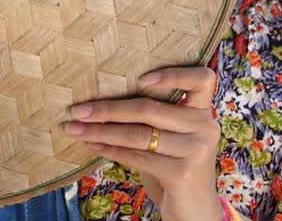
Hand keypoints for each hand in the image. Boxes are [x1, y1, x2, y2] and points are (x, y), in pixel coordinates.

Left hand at [66, 66, 223, 220]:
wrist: (196, 212)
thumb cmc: (177, 168)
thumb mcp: (173, 140)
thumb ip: (156, 120)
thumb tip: (102, 102)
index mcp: (204, 112)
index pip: (202, 78)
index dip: (173, 74)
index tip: (140, 78)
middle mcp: (205, 127)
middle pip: (150, 108)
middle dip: (108, 109)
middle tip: (78, 110)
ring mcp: (196, 150)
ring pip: (138, 134)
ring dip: (101, 131)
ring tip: (76, 129)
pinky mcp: (182, 173)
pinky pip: (137, 156)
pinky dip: (111, 150)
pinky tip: (94, 146)